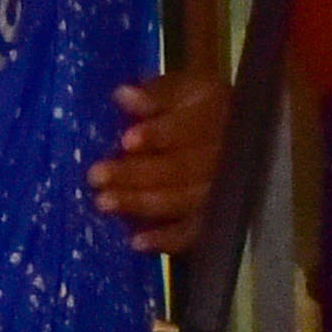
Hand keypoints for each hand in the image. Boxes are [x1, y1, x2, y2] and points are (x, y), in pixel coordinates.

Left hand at [89, 68, 225, 250]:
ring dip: (142, 204)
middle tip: (96, 176)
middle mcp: (225, 154)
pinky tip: (137, 242)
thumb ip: (157, 94)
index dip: (159, 135)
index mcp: (218, 115)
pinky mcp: (216, 215)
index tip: (128, 141)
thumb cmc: (199, 106)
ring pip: (183, 200)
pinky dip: (168, 239)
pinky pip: (195, 232)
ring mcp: (223, 188)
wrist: (235, 129)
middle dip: (137, 174)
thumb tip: (124, 96)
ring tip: (105, 203)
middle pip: (181, 168)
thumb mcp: (183, 89)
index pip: (190, 127)